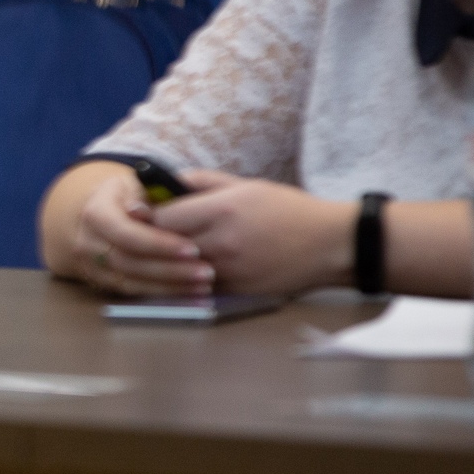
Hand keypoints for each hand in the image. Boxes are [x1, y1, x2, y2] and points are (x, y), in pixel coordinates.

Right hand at [56, 163, 215, 296]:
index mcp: (96, 211)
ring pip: (130, 282)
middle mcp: (87, 240)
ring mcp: (90, 264)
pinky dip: (162, 295)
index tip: (193, 249)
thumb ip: (149, 196)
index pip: (124, 232)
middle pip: (127, 261)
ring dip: (169, 286)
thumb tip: (142, 211)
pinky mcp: (101, 282)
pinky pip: (132, 293)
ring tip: (203, 285)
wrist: (106, 216)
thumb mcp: (141, 186)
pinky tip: (189, 294)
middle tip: (206, 272)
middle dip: (169, 269)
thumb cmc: (133, 197)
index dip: (158, 243)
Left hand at [148, 170, 353, 295]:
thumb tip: (164, 183)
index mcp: (221, 211)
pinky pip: (198, 288)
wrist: (332, 244)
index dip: (146, 217)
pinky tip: (185, 270)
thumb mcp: (245, 185)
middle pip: (163, 246)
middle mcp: (221, 243)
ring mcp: (229, 271)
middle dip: (151, 240)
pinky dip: (187, 280)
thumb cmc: (289, 209)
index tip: (141, 214)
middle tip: (142, 235)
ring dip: (167, 263)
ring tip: (160, 252)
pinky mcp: (237, 291)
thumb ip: (201, 182)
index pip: (161, 219)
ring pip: (177, 271)